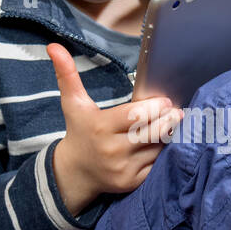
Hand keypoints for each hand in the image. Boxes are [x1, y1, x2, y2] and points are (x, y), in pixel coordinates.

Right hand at [47, 44, 182, 213]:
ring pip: (158, 148)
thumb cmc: (79, 131)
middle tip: (176, 111)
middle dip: (168, 119)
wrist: (75, 172)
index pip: (136, 116)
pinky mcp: (131, 182)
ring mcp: (122, 169)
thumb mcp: (72, 103)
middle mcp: (111, 150)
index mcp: (100, 127)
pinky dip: (163, 153)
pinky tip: (164, 143)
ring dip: (169, 135)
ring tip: (173, 123)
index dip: (155, 107)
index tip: (164, 101)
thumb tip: (54, 46)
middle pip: (152, 132)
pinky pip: (156, 165)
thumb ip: (67, 74)